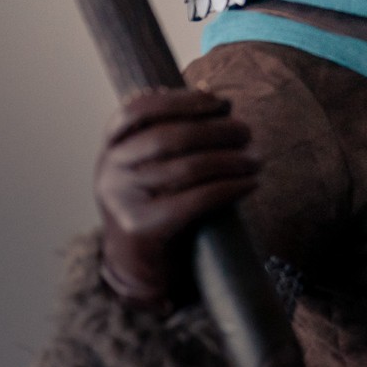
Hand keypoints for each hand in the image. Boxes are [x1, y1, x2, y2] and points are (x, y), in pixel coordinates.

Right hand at [95, 88, 259, 307]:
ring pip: (188, 168)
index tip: (220, 102)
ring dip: (232, 159)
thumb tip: (221, 101)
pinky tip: (250, 183)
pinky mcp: (142, 228)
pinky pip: (196, 199)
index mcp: (112, 148)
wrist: (134, 266)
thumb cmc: (156, 205)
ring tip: (256, 159)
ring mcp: (122, 199)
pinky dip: (231, 187)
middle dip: (217, 130)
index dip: (182, 100)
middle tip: (247, 132)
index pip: (139, 110)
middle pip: (170, 137)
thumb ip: (175, 134)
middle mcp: (110, 170)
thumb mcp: (153, 165)